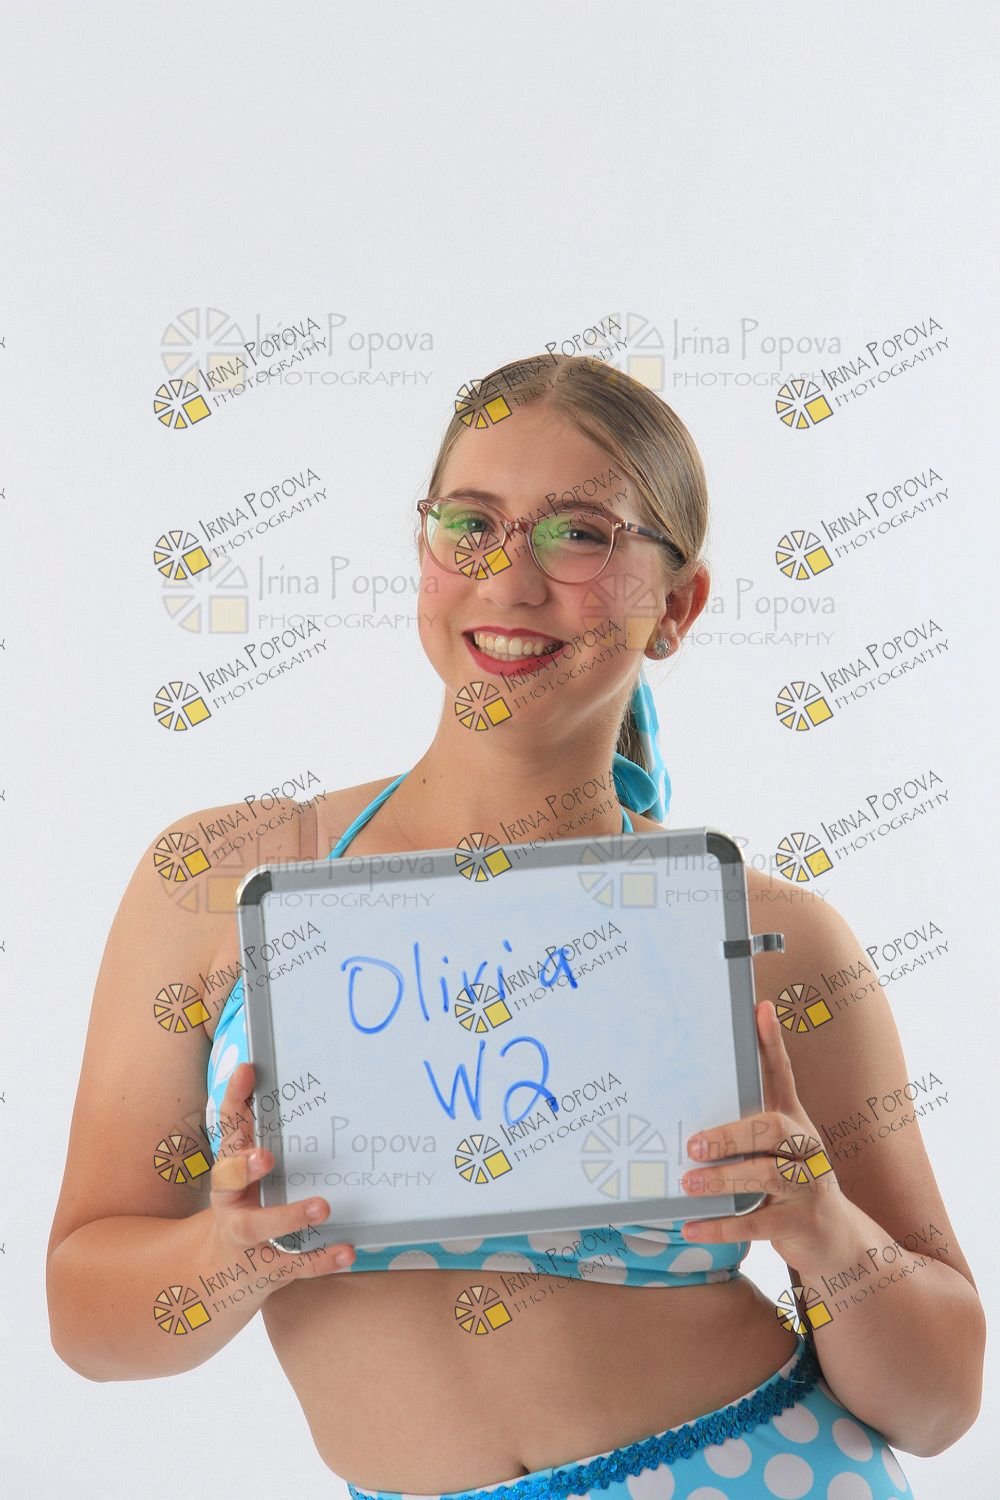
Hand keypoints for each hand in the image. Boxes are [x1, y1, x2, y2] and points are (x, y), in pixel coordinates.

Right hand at [209, 1061, 355, 1283]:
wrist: (218, 1273)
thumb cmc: (244, 1204)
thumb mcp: (245, 1172)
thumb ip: (261, 1135)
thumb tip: (286, 1078)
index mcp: (227, 1172)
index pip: (226, 1130)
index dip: (232, 1100)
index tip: (247, 1072)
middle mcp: (231, 1203)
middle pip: (228, 1184)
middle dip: (244, 1168)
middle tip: (266, 1155)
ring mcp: (246, 1240)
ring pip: (260, 1228)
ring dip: (290, 1216)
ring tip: (323, 1206)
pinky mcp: (268, 1268)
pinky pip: (295, 1265)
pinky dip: (321, 1258)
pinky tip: (347, 1250)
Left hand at [678, 999, 853, 1267]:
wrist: (837, 1239)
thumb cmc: (792, 1184)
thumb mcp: (777, 1151)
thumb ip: (744, 1129)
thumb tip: (688, 1108)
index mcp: (794, 1122)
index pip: (783, 1076)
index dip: (773, 1043)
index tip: (761, 1009)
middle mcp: (805, 1148)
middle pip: (772, 1128)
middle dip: (731, 1134)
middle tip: (694, 1144)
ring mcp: (807, 1186)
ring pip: (766, 1174)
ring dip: (723, 1179)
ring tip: (688, 1183)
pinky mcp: (800, 1223)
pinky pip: (758, 1222)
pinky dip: (722, 1226)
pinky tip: (692, 1225)